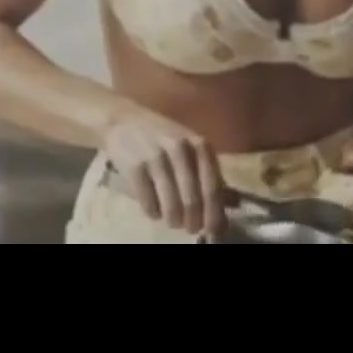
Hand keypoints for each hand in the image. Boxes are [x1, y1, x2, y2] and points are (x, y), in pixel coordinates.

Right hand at [101, 107, 224, 237]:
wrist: (124, 121)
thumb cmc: (163, 139)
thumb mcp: (191, 148)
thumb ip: (208, 175)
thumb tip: (228, 210)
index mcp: (200, 145)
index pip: (213, 187)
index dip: (214, 214)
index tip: (214, 231)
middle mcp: (180, 150)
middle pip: (193, 199)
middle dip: (194, 222)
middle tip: (191, 229)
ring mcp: (156, 158)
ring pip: (171, 205)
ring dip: (174, 221)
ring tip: (173, 222)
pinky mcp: (134, 168)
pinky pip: (148, 203)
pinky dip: (153, 213)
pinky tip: (154, 210)